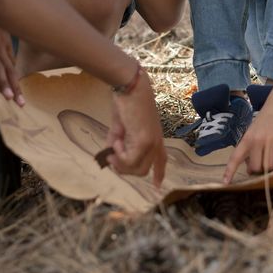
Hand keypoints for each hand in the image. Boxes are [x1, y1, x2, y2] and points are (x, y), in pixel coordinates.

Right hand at [105, 70, 166, 186]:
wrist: (129, 86)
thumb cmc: (125, 102)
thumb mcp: (121, 127)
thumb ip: (118, 142)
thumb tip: (111, 156)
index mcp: (155, 137)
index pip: (161, 160)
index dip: (159, 174)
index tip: (158, 186)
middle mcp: (156, 142)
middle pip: (142, 171)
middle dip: (124, 169)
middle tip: (111, 157)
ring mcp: (152, 143)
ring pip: (136, 169)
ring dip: (120, 162)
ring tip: (114, 145)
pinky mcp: (145, 141)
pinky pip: (130, 160)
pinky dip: (119, 154)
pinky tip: (116, 140)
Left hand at [222, 77, 272, 182]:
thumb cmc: (265, 120)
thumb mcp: (252, 132)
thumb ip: (250, 150)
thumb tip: (251, 170)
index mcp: (247, 139)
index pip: (235, 157)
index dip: (230, 171)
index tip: (225, 183)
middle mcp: (257, 140)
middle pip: (256, 167)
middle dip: (260, 170)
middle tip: (263, 164)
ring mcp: (271, 140)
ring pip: (270, 166)